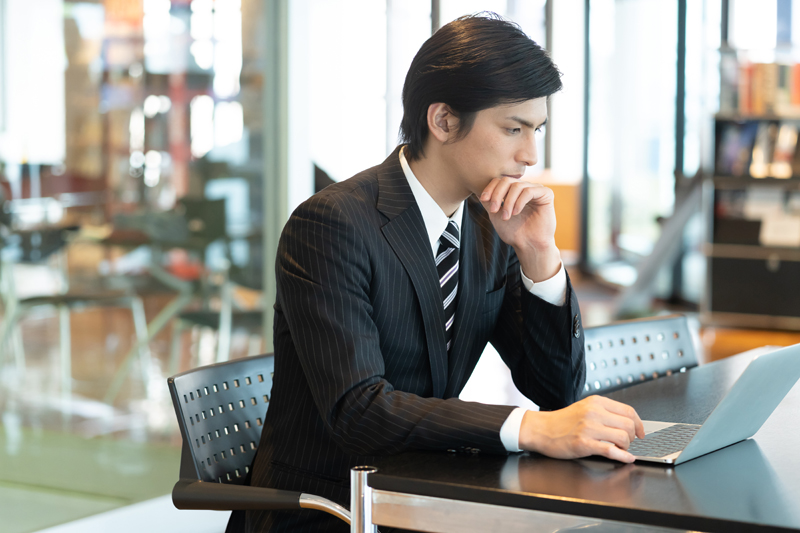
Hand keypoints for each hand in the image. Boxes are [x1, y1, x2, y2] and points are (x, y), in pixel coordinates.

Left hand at [479, 177, 555, 251]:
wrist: (528, 245)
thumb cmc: (513, 232)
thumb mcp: (495, 214)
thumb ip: (489, 201)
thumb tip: (477, 189)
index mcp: (513, 191)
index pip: (500, 180)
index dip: (490, 188)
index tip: (483, 199)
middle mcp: (525, 187)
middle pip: (507, 181)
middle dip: (497, 195)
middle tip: (494, 210)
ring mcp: (536, 189)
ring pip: (517, 186)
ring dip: (508, 202)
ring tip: (506, 217)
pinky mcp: (546, 194)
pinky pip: (529, 191)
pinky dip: (519, 202)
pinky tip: (516, 213)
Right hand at [519, 396, 644, 462]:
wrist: (540, 429)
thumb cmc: (561, 422)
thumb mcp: (584, 408)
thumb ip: (604, 412)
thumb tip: (627, 423)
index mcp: (596, 402)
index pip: (628, 411)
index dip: (639, 424)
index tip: (641, 432)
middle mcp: (593, 413)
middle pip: (628, 425)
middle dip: (633, 437)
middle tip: (627, 442)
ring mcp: (588, 428)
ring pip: (623, 438)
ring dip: (626, 447)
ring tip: (619, 449)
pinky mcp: (583, 443)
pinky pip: (611, 451)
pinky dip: (623, 457)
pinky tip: (625, 458)